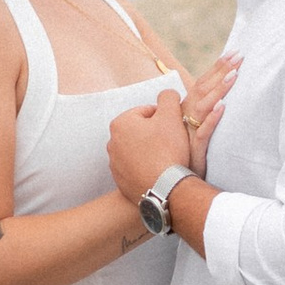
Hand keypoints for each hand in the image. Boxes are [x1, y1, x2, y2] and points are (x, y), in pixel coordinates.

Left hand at [107, 84, 190, 203]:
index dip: (164, 118)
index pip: (147, 112)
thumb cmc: (167, 150)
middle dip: (155, 134)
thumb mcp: (171, 115)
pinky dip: (146, 167)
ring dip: (150, 150)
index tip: (173, 129)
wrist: (165, 189)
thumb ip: (168, 97)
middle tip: (170, 144)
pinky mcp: (120, 181)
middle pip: (141, 131)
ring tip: (165, 158)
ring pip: (138, 150)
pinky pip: (135, 168)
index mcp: (120, 123)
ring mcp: (114, 164)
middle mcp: (112, 143)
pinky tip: (158, 171)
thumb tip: (167, 95)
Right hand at [184, 51, 237, 172]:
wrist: (167, 182)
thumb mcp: (188, 132)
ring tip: (235, 75)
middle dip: (221, 70)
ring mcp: (188, 132)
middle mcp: (185, 116)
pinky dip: (212, 119)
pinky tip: (222, 107)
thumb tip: (215, 100)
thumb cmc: (180, 157)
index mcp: (185, 110)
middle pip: (203, 88)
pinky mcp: (194, 149)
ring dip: (219, 89)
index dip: (217, 67)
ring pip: (204, 105)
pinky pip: (203, 132)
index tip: (233, 52)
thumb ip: (198, 114)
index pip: (202, 83)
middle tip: (239, 54)